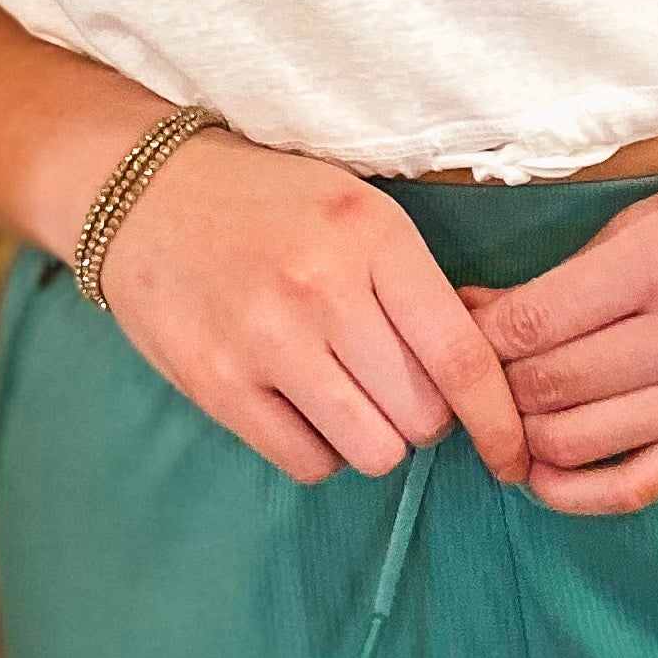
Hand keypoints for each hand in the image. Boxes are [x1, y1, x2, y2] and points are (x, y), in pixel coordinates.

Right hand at [91, 130, 532, 488]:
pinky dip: (318, 450)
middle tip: (395, 386)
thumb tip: (484, 372)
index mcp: (373, 236)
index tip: (514, 456)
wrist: (143, 195)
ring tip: (349, 397)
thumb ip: (416, 283)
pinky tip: (302, 407)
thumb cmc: (267, 204)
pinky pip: (306, 462)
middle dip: (424, 417)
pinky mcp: (217, 383)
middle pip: (422, 415)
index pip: (461, 354)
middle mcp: (322, 289)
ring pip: (371, 450)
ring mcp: (265, 340)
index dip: (498, 420)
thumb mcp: (358, 210)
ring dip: (373, 438)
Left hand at [455, 148, 657, 513]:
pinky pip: (635, 487)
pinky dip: (574, 492)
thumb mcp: (642, 223)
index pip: (531, 325)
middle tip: (473, 376)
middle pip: (546, 386)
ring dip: (523, 435)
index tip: (450, 337)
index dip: (474, 340)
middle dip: (492, 386)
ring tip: (505, 414)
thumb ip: (559, 280)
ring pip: (576, 441)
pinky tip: (541, 474)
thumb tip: (470, 316)